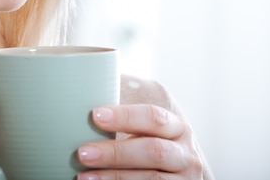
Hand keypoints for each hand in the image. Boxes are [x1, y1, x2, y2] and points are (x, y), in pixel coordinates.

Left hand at [76, 104, 203, 179]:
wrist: (171, 178)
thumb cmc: (149, 149)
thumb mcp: (148, 134)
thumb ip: (127, 121)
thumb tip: (89, 99)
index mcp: (178, 128)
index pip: (154, 117)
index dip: (125, 116)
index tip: (95, 115)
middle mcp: (186, 154)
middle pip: (152, 150)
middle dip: (115, 153)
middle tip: (83, 153)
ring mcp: (185, 179)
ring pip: (150, 178)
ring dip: (114, 177)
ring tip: (84, 176)